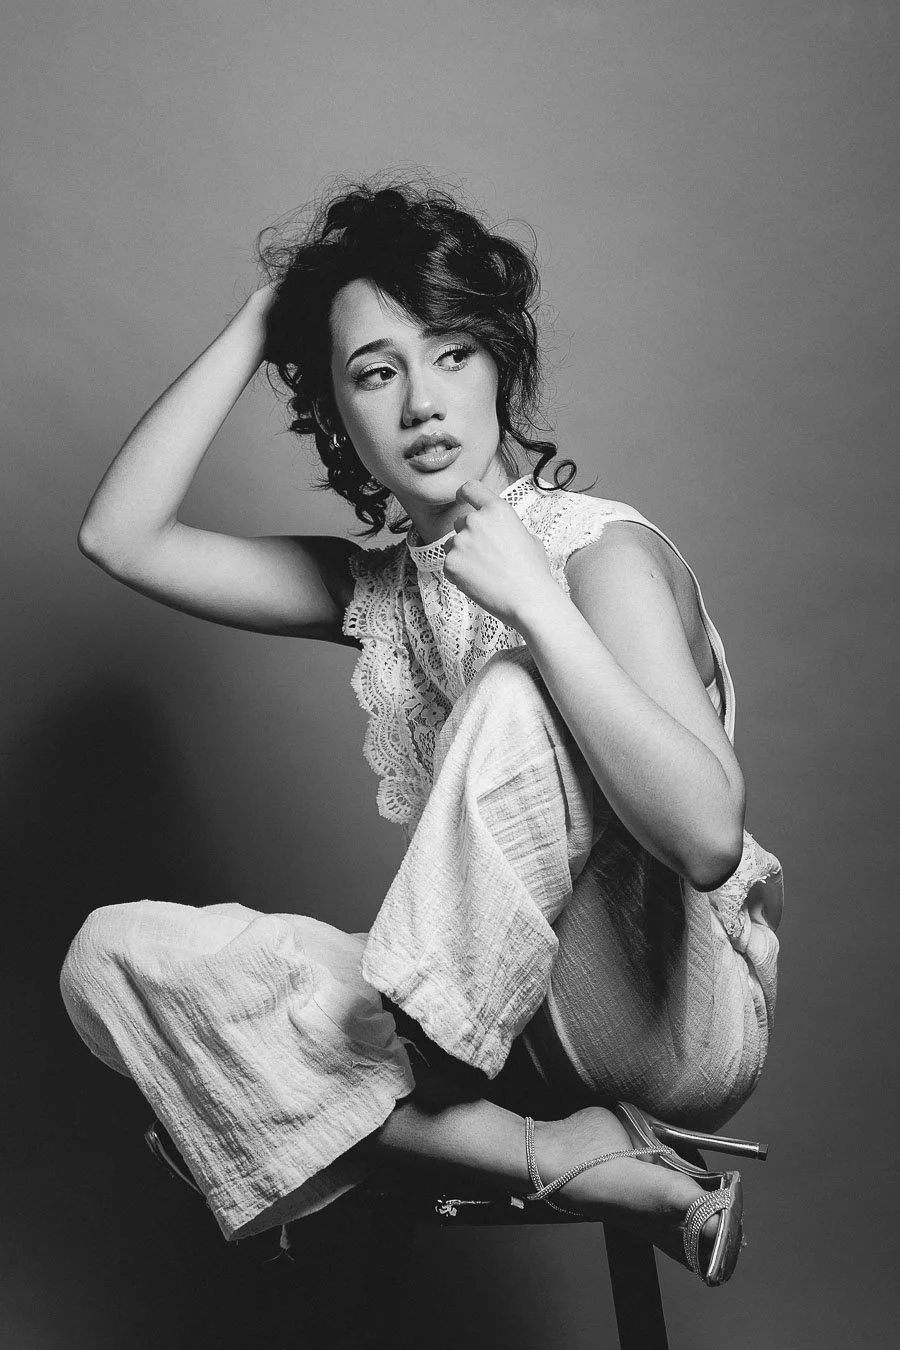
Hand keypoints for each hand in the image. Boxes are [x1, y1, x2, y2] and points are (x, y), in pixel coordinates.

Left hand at [442, 480, 558, 628]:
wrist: (528, 600)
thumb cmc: (533, 572)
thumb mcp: (528, 538)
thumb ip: (507, 527)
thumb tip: (497, 531)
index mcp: (497, 510)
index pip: (471, 489)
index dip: (464, 493)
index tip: (460, 497)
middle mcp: (476, 521)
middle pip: (461, 522)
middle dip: (468, 536)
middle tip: (485, 556)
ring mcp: (461, 542)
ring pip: (452, 544)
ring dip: (462, 554)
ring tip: (484, 572)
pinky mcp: (451, 563)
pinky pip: (449, 565)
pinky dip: (459, 573)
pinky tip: (478, 582)